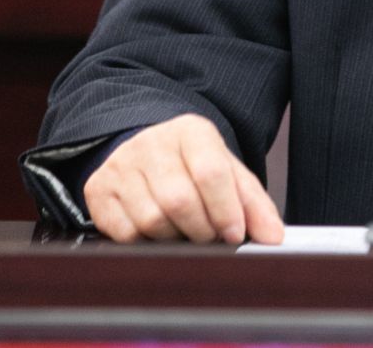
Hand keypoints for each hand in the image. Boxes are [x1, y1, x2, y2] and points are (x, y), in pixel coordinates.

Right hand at [83, 114, 284, 244]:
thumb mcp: (229, 175)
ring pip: (152, 220)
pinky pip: (125, 233)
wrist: (147, 150)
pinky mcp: (99, 189)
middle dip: (202, 230)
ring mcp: (121, 165)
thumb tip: (274, 237)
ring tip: (184, 232)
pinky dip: (146, 242)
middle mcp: (152, 143)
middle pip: (179, 200)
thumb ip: (254, 205)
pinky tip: (157, 232)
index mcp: (191, 131)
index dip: (226, 211)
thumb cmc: (194, 167)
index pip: (210, 173)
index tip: (235, 234)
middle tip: (211, 237)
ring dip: (175, 238)